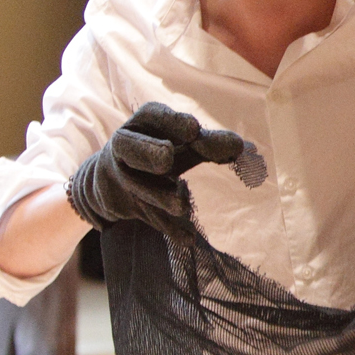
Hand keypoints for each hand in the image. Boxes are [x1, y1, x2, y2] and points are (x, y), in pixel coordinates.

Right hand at [65, 103, 250, 231]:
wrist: (108, 180)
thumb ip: (209, 143)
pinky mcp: (126, 205)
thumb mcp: (180, 143)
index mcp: (142, 124)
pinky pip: (148, 217)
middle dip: (148, 152)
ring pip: (138, 187)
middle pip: (129, 147)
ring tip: (182, 207)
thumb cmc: (156, 149)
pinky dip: (168, 229)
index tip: (195, 128)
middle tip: (167, 158)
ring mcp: (121, 178)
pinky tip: (188, 239)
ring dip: (159, 197)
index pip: (152, 115)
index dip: (171, 121)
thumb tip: (245, 147)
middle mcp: (124, 148)